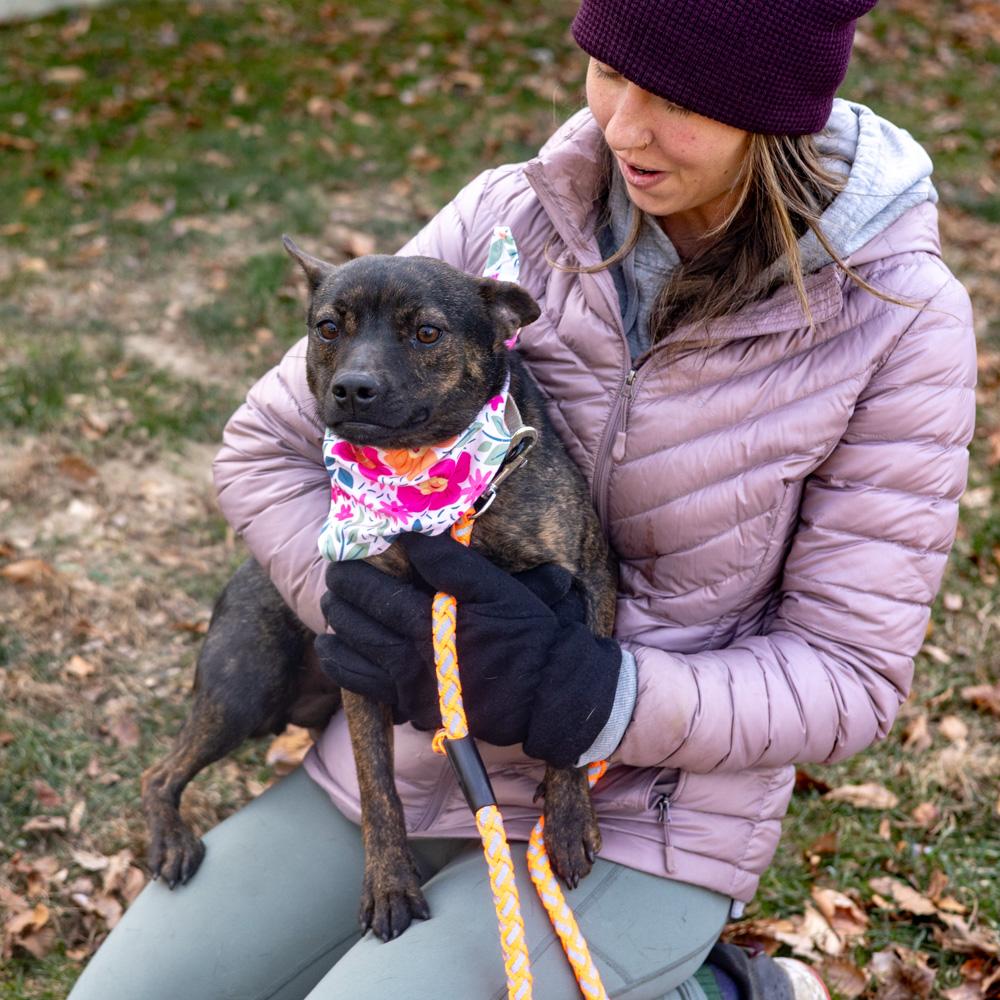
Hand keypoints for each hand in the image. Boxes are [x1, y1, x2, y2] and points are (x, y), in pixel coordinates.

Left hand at [315, 532, 620, 766]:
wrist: (549, 695)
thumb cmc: (526, 635)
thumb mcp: (496, 589)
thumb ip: (450, 564)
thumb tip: (410, 538)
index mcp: (428, 626)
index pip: (374, 596)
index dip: (351, 577)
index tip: (340, 561)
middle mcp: (411, 662)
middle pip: (358, 627)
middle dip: (339, 602)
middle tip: (332, 584)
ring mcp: (412, 692)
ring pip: (355, 662)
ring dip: (336, 636)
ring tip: (330, 620)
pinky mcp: (417, 713)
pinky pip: (370, 692)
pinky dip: (347, 672)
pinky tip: (339, 657)